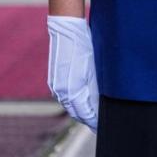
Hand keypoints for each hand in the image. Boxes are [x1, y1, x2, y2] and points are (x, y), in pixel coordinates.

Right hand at [46, 15, 98, 132]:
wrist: (66, 30)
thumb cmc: (84, 47)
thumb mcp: (95, 69)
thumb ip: (96, 90)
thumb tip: (99, 106)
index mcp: (73, 90)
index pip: (85, 114)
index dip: (94, 122)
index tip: (102, 127)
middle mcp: (61, 91)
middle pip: (76, 113)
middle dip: (88, 119)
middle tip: (98, 125)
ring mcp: (56, 86)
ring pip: (70, 105)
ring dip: (80, 111)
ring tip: (92, 115)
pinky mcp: (54, 80)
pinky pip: (65, 97)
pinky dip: (73, 102)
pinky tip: (82, 101)